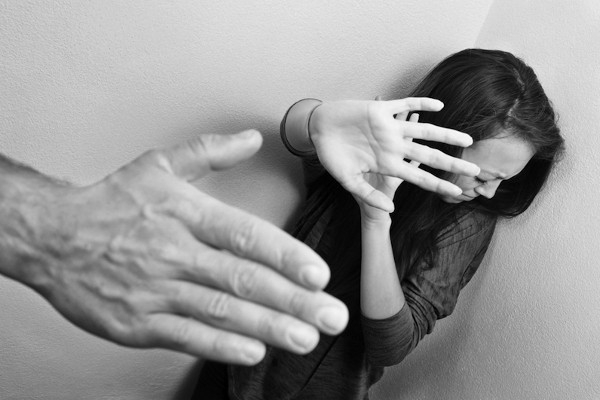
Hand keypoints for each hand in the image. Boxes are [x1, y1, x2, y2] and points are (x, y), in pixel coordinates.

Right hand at [17, 130, 347, 364]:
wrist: (50, 236)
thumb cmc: (110, 201)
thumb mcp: (159, 164)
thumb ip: (210, 151)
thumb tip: (253, 138)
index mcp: (185, 214)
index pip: (245, 236)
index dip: (285, 256)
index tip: (318, 273)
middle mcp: (174, 252)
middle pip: (242, 279)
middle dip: (293, 299)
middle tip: (331, 314)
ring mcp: (156, 290)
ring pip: (220, 311)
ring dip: (268, 326)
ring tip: (306, 336)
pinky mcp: (137, 322)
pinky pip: (186, 336)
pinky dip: (222, 345)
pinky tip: (254, 351)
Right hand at [308, 97, 479, 211]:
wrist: (319, 134)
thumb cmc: (334, 159)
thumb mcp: (351, 183)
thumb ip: (370, 196)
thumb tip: (390, 209)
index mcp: (389, 165)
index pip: (420, 178)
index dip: (438, 185)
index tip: (458, 192)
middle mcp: (394, 147)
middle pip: (430, 156)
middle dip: (452, 163)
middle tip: (475, 170)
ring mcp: (390, 129)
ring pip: (425, 131)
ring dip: (446, 135)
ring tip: (467, 139)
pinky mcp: (381, 110)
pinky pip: (405, 104)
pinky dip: (421, 104)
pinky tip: (438, 106)